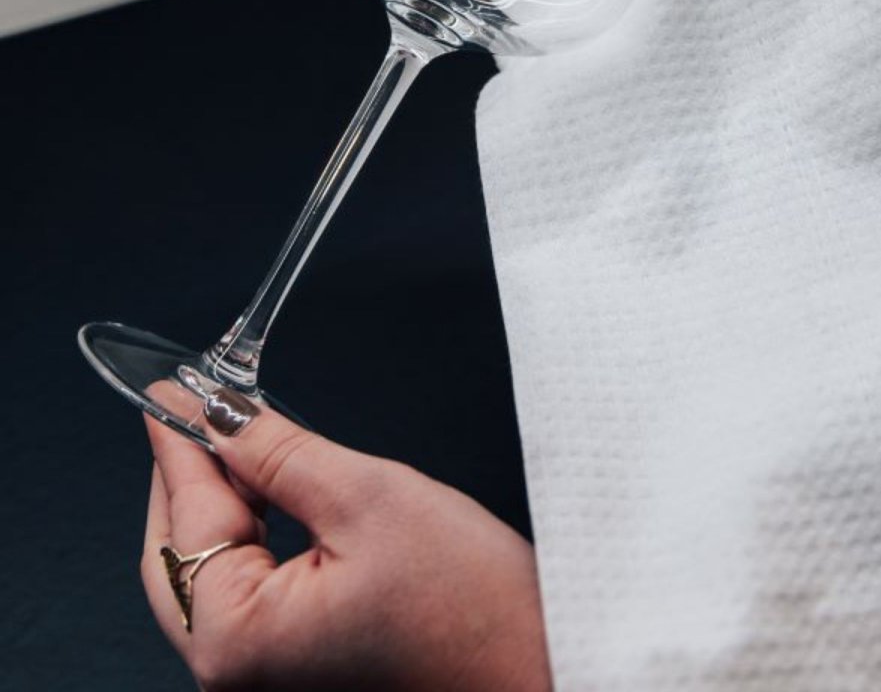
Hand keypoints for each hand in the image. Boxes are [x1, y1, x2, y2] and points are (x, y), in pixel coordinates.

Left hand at [142, 386, 550, 691]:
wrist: (537, 672)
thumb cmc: (471, 608)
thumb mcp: (368, 498)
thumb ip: (279, 453)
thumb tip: (220, 413)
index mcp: (237, 640)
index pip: (186, 517)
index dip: (180, 440)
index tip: (169, 392)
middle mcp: (234, 675)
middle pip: (179, 556)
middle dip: (191, 477)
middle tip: (201, 407)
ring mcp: (264, 679)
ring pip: (212, 573)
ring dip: (223, 505)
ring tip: (242, 439)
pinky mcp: (296, 671)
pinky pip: (247, 597)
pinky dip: (252, 540)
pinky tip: (271, 497)